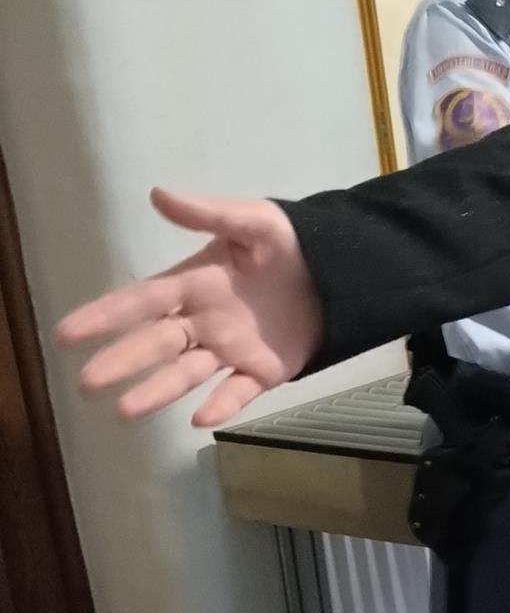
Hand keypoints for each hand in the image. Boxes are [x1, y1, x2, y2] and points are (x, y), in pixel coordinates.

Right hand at [54, 189, 322, 427]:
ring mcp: (231, 349)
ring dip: (156, 391)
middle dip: (121, 362)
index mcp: (194, 284)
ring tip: (123, 411)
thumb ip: (207, 214)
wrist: (338, 272)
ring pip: (186, 373)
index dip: (105, 316)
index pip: (141, 301)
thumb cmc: (287, 245)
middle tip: (86, 383)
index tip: (67, 334)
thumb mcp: (251, 221)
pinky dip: (221, 404)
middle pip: (155, 344)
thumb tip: (157, 194)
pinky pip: (237, 390)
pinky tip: (200, 418)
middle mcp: (203, 321)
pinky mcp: (262, 371)